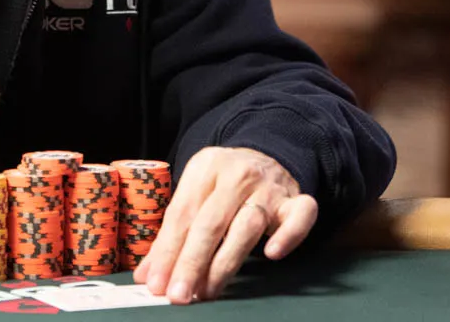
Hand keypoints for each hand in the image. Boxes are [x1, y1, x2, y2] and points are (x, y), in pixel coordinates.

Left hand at [134, 147, 317, 303]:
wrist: (266, 154)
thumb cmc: (223, 182)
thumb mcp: (195, 192)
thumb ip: (173, 232)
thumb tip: (149, 275)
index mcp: (205, 167)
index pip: (182, 213)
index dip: (167, 251)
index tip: (156, 282)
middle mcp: (237, 174)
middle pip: (211, 222)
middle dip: (192, 262)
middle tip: (178, 294)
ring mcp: (269, 187)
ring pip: (248, 225)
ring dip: (225, 262)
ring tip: (207, 291)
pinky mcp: (296, 201)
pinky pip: (301, 216)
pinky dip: (289, 235)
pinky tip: (272, 255)